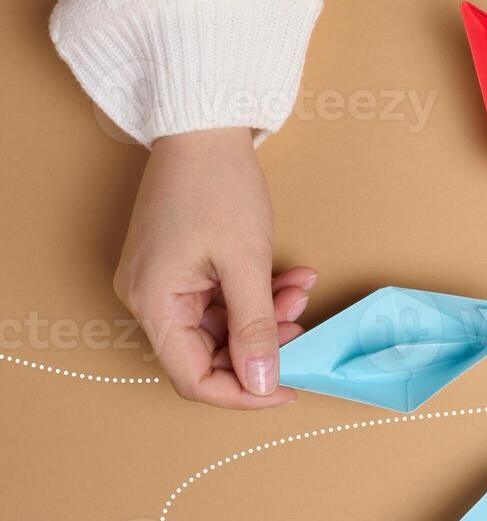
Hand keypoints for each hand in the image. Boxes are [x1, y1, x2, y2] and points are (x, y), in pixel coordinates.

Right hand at [114, 128, 315, 407]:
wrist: (204, 127)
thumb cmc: (218, 185)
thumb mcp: (246, 262)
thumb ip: (255, 328)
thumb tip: (262, 383)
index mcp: (155, 303)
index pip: (194, 378)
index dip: (243, 393)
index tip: (288, 388)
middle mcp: (150, 299)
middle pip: (209, 354)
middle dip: (263, 345)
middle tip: (303, 324)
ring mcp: (164, 284)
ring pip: (223, 327)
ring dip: (268, 316)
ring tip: (300, 290)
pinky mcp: (181, 269)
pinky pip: (222, 300)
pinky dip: (258, 295)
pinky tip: (291, 277)